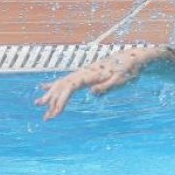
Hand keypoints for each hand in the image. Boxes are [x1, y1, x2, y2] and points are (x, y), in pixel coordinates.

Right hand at [35, 47, 159, 119]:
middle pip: (63, 85)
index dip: (61, 100)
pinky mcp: (87, 73)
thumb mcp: (121, 80)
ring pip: (63, 83)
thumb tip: (92, 92)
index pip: (70, 87)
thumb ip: (107, 86)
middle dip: (53, 101)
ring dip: (51, 94)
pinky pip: (68, 80)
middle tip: (47, 117)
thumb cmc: (130, 70)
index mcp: (91, 73)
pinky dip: (55, 84)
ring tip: (38, 104)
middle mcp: (85, 72)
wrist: (136, 57)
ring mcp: (85, 72)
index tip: (56, 113)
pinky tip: (44, 87)